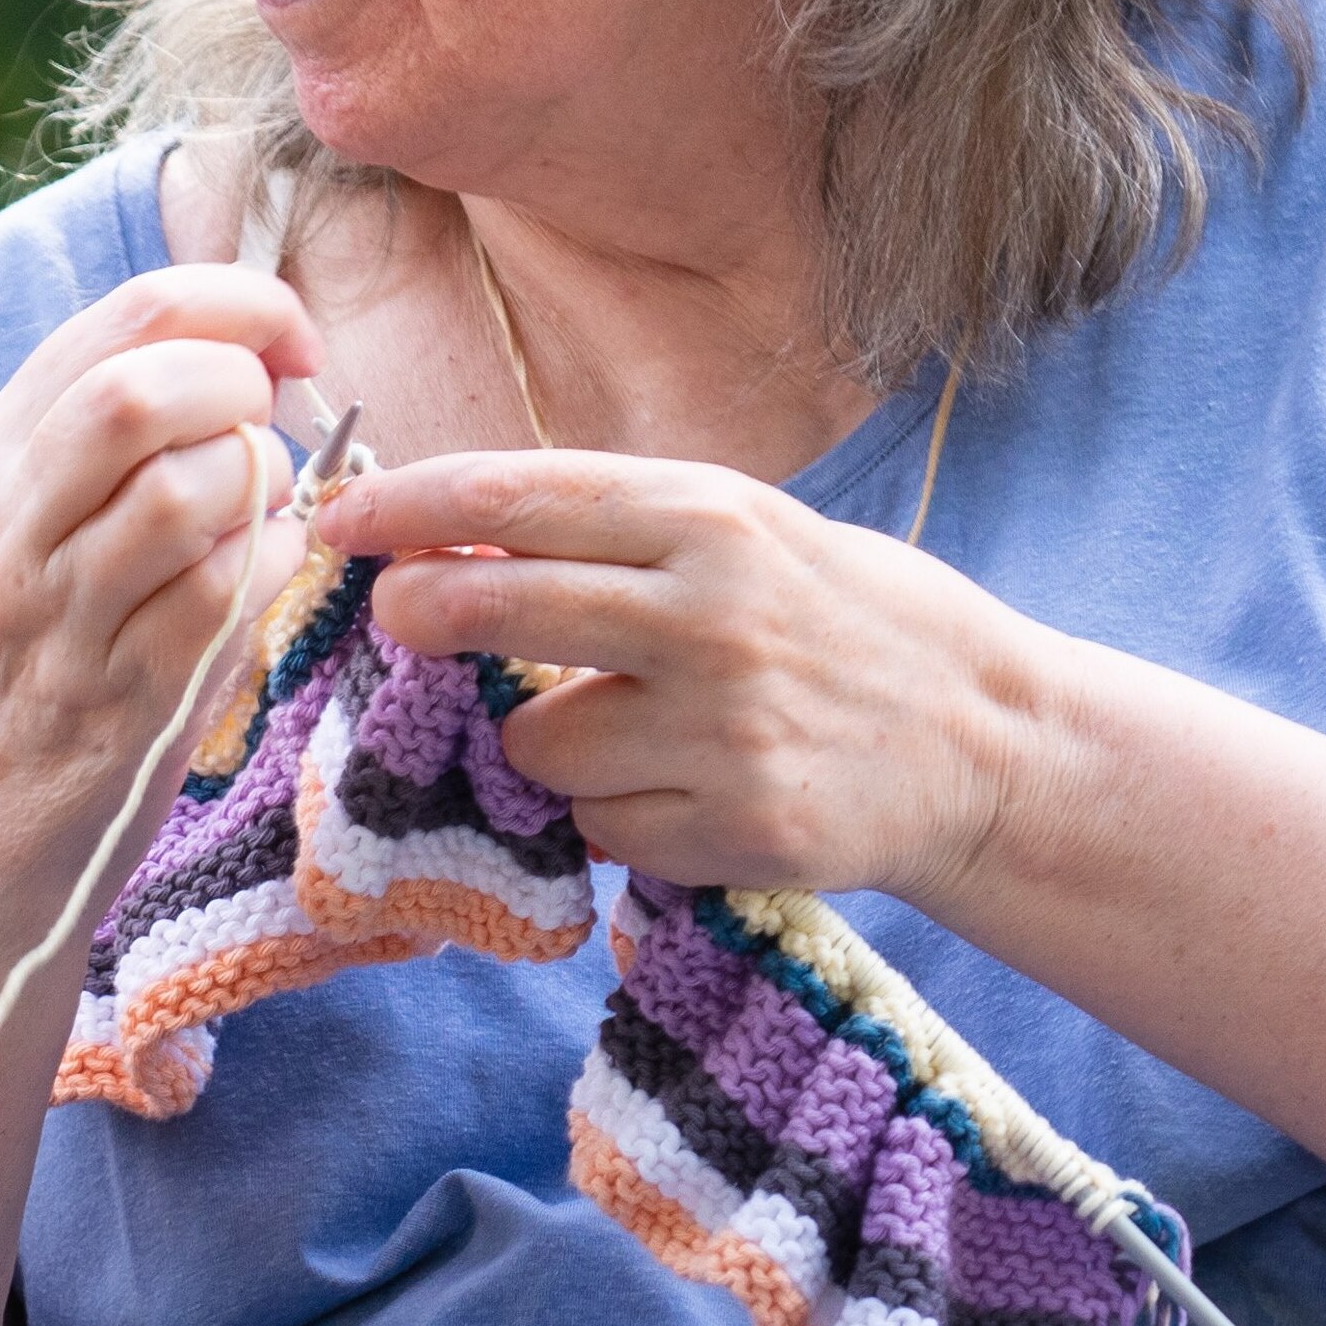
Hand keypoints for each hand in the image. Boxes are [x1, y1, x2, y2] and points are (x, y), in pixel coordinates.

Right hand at [0, 266, 322, 922]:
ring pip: (188, 485)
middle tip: (270, 432)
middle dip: (243, 388)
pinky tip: (260, 584)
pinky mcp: (117, 698)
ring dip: (261, 488)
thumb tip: (241, 356)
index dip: (241, 305)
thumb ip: (99, 444)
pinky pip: (224, 589)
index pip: (127, 314)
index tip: (287, 344)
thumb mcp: (16, 536)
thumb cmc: (11, 680)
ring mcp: (56, 614)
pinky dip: (273, 567)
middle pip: (144, 386)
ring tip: (255, 522)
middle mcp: (7, 524)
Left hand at [312, 449, 1047, 898]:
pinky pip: (602, 828)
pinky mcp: (738, 828)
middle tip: (401, 619)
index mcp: (710, 517)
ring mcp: (725, 730)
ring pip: (537, 745)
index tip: (337, 521)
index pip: (517, 498)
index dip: (407, 508)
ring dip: (550, 746)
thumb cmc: (845, 620)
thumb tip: (449, 539)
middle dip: (421, 615)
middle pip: (498, 607)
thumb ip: (616, 533)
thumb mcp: (748, 532)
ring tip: (634, 730)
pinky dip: (618, 816)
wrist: (988, 740)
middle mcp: (712, 615)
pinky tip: (689, 790)